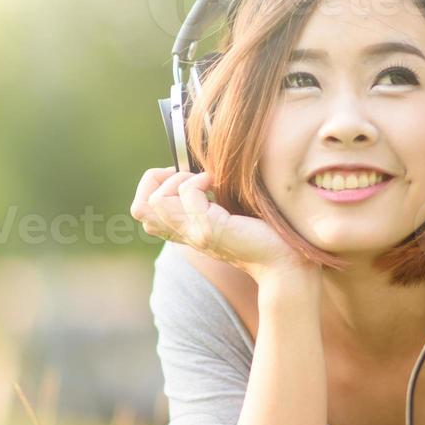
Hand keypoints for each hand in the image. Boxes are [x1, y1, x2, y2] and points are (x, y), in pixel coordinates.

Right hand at [130, 166, 313, 281]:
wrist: (284, 258)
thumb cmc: (261, 229)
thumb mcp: (222, 209)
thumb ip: (200, 197)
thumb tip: (190, 166)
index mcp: (183, 231)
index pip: (141, 209)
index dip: (155, 184)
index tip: (185, 177)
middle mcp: (183, 235)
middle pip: (140, 208)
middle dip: (160, 180)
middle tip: (191, 178)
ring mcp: (193, 234)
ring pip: (155, 200)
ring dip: (179, 179)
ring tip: (206, 182)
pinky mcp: (209, 230)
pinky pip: (186, 193)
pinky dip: (199, 180)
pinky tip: (218, 184)